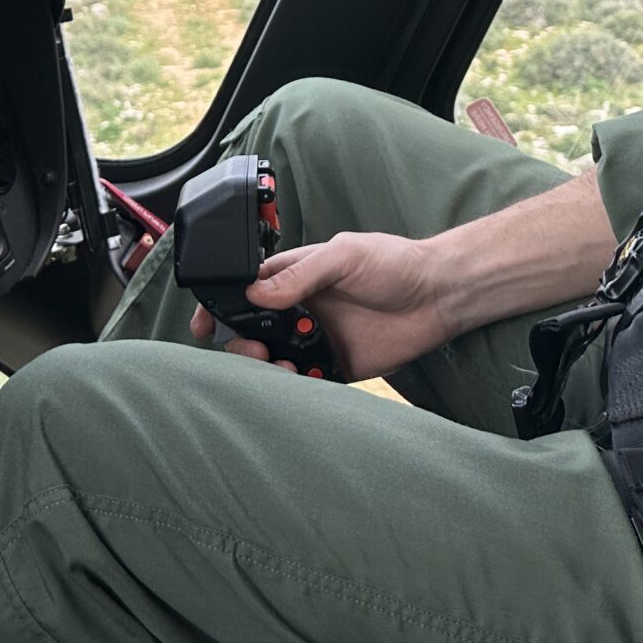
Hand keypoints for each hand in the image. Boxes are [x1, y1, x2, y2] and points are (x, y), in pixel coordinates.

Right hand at [187, 231, 453, 381]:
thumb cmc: (394, 263)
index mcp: (294, 276)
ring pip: (272, 361)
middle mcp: (299, 309)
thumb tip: (256, 293)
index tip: (204, 325)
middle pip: (250, 332)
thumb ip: (301, 274)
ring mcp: (314, 340)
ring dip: (267, 370)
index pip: (244, 291)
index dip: (220, 307)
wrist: (438, 296)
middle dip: (240, 346)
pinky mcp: (334, 367)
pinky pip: (304, 384)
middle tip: (255, 352)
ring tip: (284, 368)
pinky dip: (296, 387)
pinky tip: (305, 380)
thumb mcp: (345, 255)